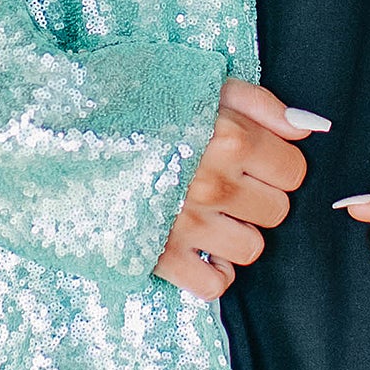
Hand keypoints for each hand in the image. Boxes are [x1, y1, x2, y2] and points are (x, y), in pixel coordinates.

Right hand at [154, 78, 326, 299]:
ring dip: (236, 233)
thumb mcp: (201, 84)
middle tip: (225, 182)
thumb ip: (260, 103)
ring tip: (207, 212)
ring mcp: (188, 224)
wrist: (62, 132)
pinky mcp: (159, 256)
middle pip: (277, 211)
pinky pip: (214, 285)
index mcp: (229, 138)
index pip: (294, 171)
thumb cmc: (136, 102)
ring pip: (252, 248)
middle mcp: (214, 185)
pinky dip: (212, 271)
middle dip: (258, 197)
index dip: (276, 163)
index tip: (252, 159)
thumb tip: (307, 128)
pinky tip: (197, 248)